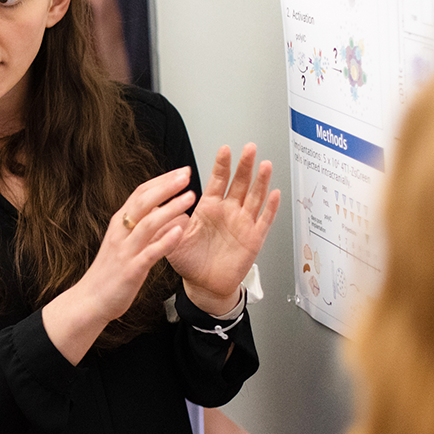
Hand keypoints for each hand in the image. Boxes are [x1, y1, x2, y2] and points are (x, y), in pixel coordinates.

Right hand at [43, 166, 195, 363]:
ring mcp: (125, 250)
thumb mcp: (124, 243)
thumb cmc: (110, 272)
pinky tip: (180, 231)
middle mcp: (120, 233)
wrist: (90, 300)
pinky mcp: (131, 270)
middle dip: (166, 186)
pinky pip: (150, 253)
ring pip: (148, 223)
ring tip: (189, 198)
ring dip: (170, 208)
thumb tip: (165, 210)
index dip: (161, 181)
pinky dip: (165, 240)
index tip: (180, 171)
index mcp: (119, 224)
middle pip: (143, 202)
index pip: (140, 194)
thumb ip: (143, 227)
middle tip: (186, 174)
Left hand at [168, 144, 280, 314]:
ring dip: (261, 181)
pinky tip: (275, 194)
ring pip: (254, 197)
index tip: (224, 149)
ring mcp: (242, 223)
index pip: (216, 180)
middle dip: (244, 165)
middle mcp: (228, 212)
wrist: (203, 285)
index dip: (221, 165)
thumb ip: (167, 220)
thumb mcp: (173, 238)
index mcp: (208, 207)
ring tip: (264, 164)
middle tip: (249, 148)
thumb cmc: (189, 261)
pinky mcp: (254, 239)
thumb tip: (158, 203)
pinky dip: (271, 208)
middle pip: (239, 183)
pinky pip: (264, 220)